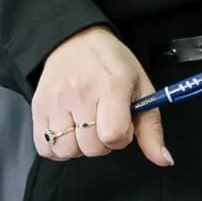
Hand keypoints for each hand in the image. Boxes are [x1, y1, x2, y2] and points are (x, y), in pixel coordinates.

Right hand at [34, 26, 169, 168]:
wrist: (76, 40)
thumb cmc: (113, 64)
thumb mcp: (141, 89)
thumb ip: (152, 129)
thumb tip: (164, 160)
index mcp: (111, 86)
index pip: (113, 135)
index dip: (121, 137)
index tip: (122, 124)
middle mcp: (80, 93)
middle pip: (91, 148)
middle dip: (102, 143)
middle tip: (103, 122)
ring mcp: (55, 100)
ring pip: (66, 151)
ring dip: (79, 147)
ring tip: (85, 127)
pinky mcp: (38, 107)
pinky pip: (45, 148)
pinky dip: (57, 147)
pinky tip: (68, 131)